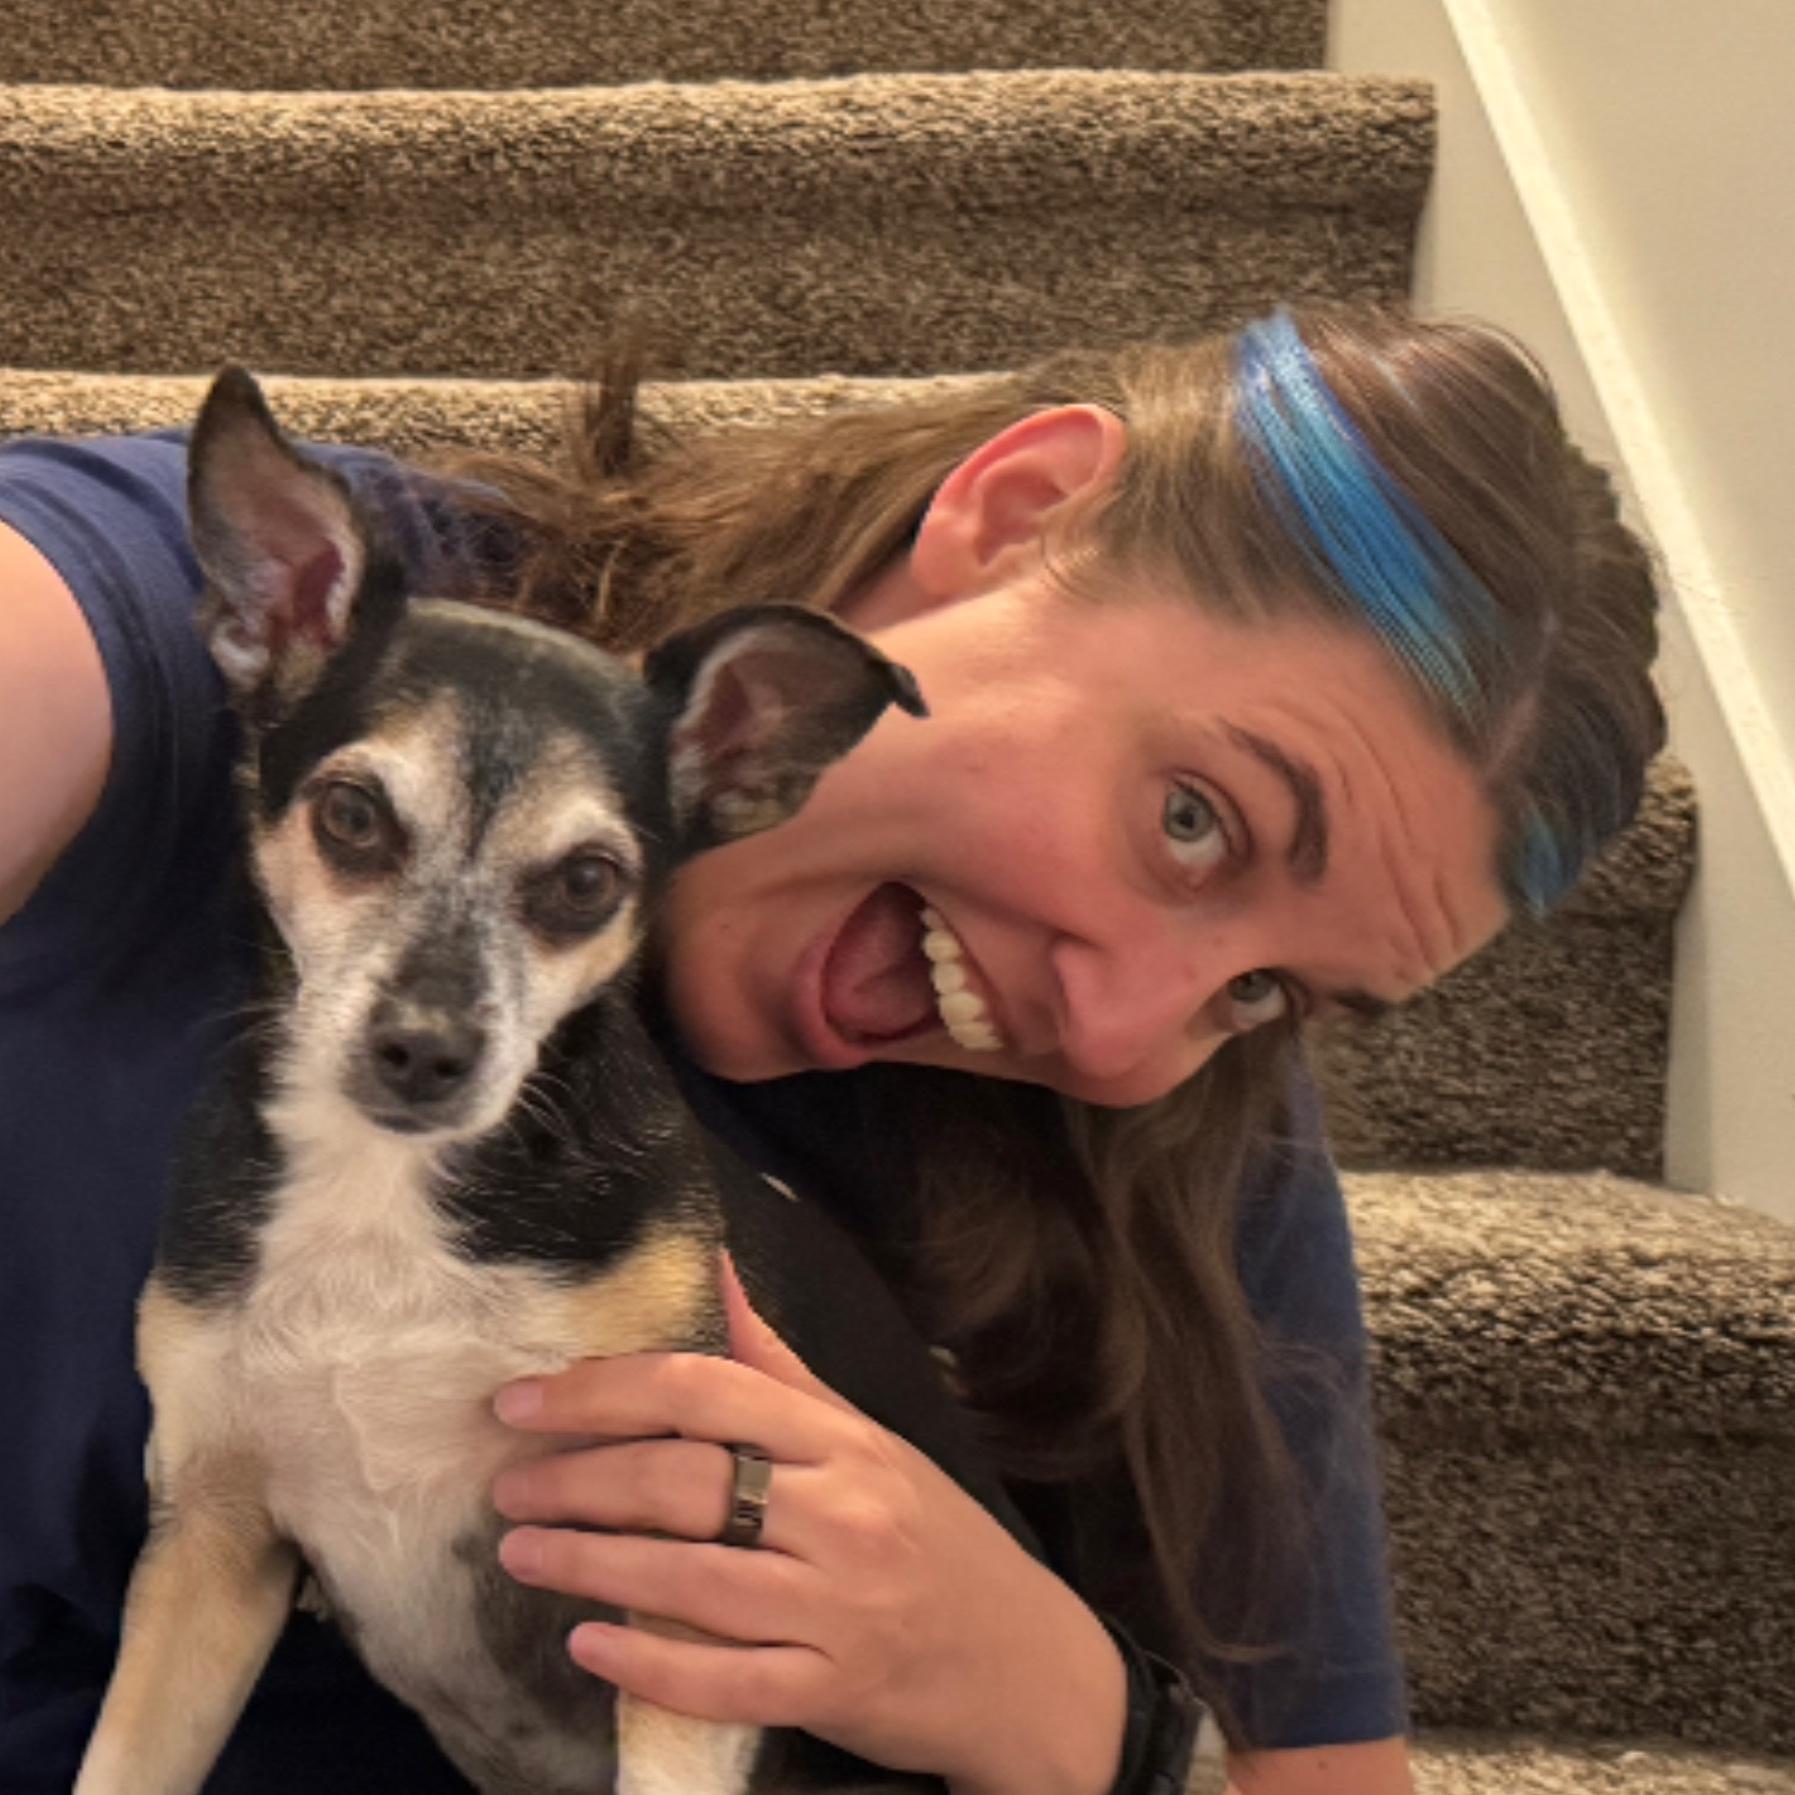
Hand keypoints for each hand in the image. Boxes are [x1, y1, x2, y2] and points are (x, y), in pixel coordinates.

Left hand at [489, 1253, 1127, 1794]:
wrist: (1027, 1664)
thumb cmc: (936, 1539)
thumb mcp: (873, 1441)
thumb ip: (782, 1370)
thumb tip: (716, 1274)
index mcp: (845, 1441)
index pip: (706, 1391)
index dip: (602, 1391)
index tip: (524, 1402)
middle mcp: (843, 1514)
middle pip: (686, 1482)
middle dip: (578, 1479)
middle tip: (507, 1486)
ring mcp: (839, 1607)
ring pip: (692, 1578)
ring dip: (589, 1564)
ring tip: (520, 1552)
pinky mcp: (833, 1690)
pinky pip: (725, 1679)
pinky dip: (648, 1662)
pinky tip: (588, 1645)